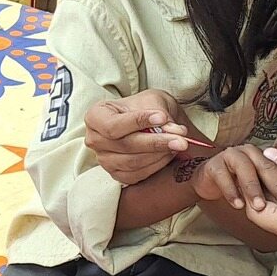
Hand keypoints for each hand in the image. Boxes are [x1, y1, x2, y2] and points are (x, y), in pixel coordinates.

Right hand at [84, 90, 215, 185]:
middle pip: (125, 145)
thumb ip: (161, 113)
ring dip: (159, 155)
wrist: (147, 121)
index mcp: (95, 116)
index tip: (162, 117)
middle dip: (156, 142)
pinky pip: (137, 175)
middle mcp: (95, 140)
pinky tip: (169, 154)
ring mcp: (104, 160)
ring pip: (132, 162)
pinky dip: (156, 166)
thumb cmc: (145, 107)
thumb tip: (175, 131)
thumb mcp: (153, 100)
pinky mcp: (116, 174)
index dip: (138, 122)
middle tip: (181, 140)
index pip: (114, 124)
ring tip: (179, 145)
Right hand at [193, 143, 276, 211]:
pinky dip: (231, 191)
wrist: (208, 183)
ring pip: (245, 168)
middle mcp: (249, 153)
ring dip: (253, 188)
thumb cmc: (238, 185)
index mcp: (264, 157)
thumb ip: (273, 191)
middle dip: (275, 186)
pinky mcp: (214, 165)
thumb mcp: (259, 189)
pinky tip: (238, 204)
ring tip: (258, 207)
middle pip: (265, 166)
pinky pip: (223, 176)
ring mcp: (231, 156)